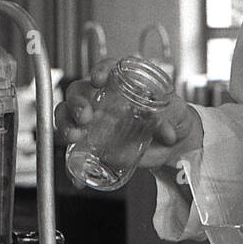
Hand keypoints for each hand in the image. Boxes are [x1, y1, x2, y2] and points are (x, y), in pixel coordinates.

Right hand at [54, 60, 203, 169]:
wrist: (175, 145)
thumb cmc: (174, 118)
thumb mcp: (177, 113)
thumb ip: (171, 117)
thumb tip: (165, 130)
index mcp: (125, 83)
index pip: (107, 68)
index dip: (100, 70)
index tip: (98, 79)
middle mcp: (105, 99)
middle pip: (79, 92)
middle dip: (76, 103)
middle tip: (84, 116)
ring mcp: (97, 121)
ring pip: (68, 116)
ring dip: (65, 124)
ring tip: (74, 136)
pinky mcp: (95, 143)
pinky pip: (76, 150)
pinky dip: (72, 162)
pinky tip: (78, 175)